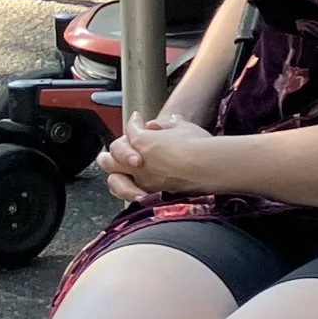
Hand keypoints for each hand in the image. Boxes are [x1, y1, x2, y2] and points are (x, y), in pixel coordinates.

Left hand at [100, 110, 224, 202]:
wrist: (208, 169)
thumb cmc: (198, 146)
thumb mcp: (183, 127)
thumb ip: (166, 125)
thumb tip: (156, 126)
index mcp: (140, 141)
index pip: (130, 130)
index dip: (134, 123)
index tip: (138, 120)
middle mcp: (135, 163)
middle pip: (109, 158)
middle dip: (113, 153)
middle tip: (121, 148)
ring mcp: (141, 182)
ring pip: (114, 181)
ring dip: (116, 176)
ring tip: (123, 173)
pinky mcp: (149, 198)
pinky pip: (130, 197)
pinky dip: (130, 192)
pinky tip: (137, 191)